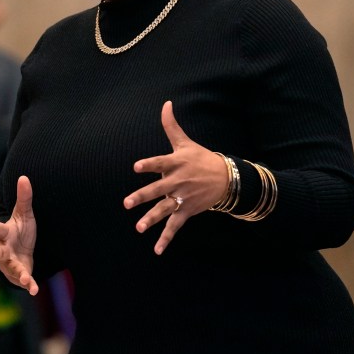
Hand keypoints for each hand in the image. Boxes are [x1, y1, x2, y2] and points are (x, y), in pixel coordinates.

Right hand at [0, 176, 38, 293]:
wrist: (21, 250)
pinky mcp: (19, 273)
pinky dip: (29, 284)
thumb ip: (24, 198)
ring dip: (18, 274)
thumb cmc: (20, 230)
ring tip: (26, 280)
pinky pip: (24, 279)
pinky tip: (34, 290)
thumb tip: (24, 176)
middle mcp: (4, 249)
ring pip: (11, 268)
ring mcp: (10, 263)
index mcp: (5, 233)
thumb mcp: (24, 214)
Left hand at [123, 101, 228, 254]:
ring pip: (164, 209)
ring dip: (152, 219)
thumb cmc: (200, 158)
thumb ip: (171, 126)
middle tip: (127, 203)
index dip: (148, 164)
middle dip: (143, 196)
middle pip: (157, 189)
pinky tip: (157, 250)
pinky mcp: (186, 211)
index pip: (159, 163)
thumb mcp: (185, 142)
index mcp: (175, 163)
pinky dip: (166, 238)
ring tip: (138, 227)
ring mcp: (182, 198)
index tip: (136, 167)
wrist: (226, 178)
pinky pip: (174, 226)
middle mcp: (177, 181)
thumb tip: (166, 103)